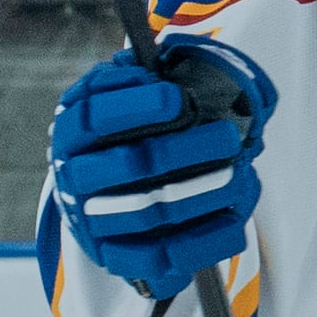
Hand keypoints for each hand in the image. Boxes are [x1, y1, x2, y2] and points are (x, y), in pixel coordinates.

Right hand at [52, 49, 265, 301]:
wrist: (124, 187)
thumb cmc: (142, 129)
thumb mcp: (145, 91)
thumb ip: (157, 73)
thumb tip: (173, 54)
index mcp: (75, 128)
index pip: (93, 117)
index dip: (134, 107)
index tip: (179, 99)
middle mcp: (76, 174)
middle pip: (127, 165)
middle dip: (182, 151)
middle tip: (229, 137)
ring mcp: (94, 219)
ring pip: (146, 213)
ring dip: (200, 194)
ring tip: (240, 176)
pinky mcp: (117, 256)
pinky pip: (154, 262)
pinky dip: (198, 244)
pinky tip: (232, 221)